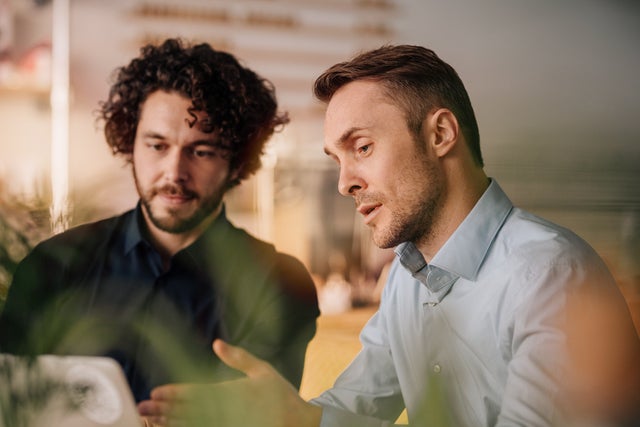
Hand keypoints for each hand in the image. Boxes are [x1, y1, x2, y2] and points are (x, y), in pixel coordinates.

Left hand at [137, 339, 322, 426]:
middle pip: (189, 410)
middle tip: (141, 408)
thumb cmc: (281, 395)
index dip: (175, 392)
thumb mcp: (263, 370)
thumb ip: (238, 357)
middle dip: (164, 409)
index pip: (197, 392)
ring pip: (193, 425)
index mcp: (234, 390)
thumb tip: (216, 343)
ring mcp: (229, 424)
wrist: (299, 423)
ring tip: (149, 421)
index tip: (155, 393)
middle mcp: (228, 410)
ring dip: (169, 423)